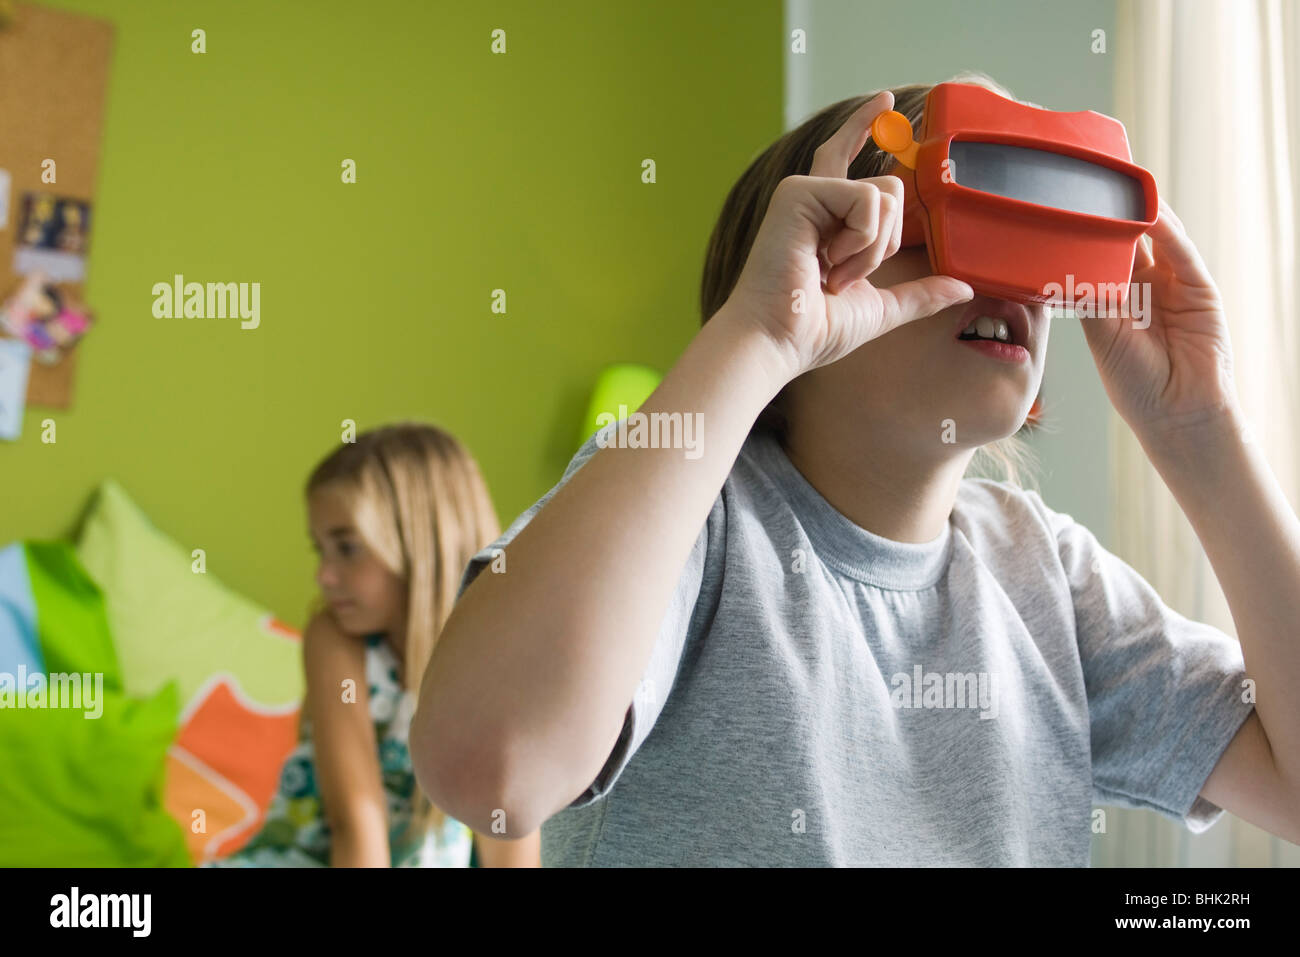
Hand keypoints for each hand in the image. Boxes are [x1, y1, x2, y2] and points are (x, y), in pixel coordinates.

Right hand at [720, 89, 974, 380]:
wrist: (780, 339)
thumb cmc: (815, 328)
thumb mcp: (881, 308)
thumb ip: (920, 294)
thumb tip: (965, 289)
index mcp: (825, 219)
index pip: (846, 159)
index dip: (864, 126)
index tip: (885, 99)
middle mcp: (814, 199)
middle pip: (889, 188)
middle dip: (885, 243)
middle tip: (844, 278)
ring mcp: (805, 191)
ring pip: (883, 195)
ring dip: (870, 248)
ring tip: (832, 275)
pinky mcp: (799, 191)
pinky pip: (866, 199)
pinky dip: (859, 239)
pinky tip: (825, 261)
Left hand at [1080, 197, 1240, 442]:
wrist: (1176, 410)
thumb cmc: (1133, 381)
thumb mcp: (1102, 334)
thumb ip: (1091, 294)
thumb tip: (1064, 260)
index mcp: (1111, 298)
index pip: (1094, 254)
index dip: (1081, 232)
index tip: (1060, 205)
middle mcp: (1140, 286)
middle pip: (1123, 239)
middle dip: (1109, 213)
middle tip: (1091, 181)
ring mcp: (1170, 284)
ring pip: (1153, 239)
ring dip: (1139, 214)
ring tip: (1120, 186)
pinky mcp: (1197, 287)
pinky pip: (1180, 252)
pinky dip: (1167, 231)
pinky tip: (1152, 213)